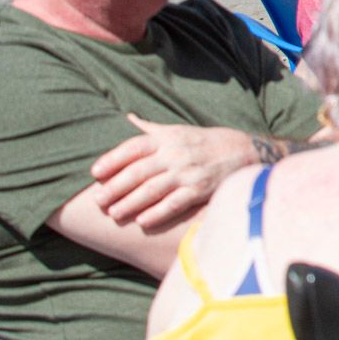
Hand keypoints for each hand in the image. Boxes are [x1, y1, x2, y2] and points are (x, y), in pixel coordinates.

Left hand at [88, 117, 257, 230]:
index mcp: (167, 137)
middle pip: (139, 171)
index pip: (134, 146)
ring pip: (153, 189)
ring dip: (130, 202)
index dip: (113, 159)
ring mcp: (188, 173)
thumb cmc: (203, 141)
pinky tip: (142, 221)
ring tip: (113, 213)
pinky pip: (175, 203)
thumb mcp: (178, 130)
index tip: (95, 171)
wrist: (244, 151)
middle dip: (116, 186)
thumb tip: (126, 118)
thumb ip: (151, 129)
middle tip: (97, 200)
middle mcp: (176, 154)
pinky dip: (158, 212)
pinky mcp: (200, 190)